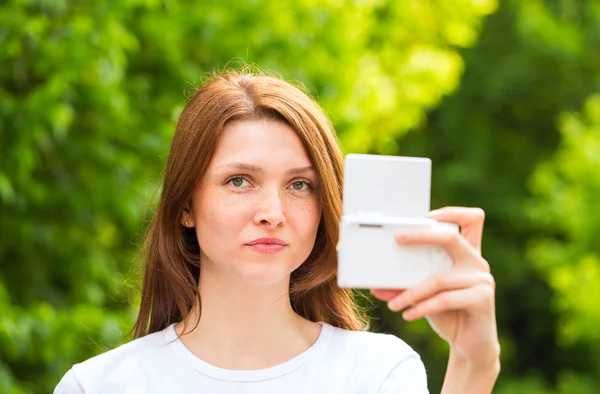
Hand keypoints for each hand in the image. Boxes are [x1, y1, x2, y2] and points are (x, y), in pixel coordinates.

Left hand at [370, 207, 499, 366]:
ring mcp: (483, 279)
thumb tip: (375, 284)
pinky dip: (423, 307)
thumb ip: (406, 285)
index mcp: (467, 254)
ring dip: (411, 292)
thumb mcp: (425, 296)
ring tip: (393, 303)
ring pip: (439, 278)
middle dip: (422, 235)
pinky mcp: (483, 299)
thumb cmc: (448, 314)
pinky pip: (445, 299)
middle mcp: (477, 262)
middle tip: (398, 239)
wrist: (470, 346)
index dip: (451, 212)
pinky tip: (408, 314)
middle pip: (451, 237)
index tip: (426, 215)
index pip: (472, 219)